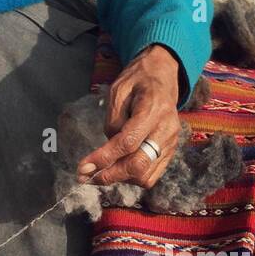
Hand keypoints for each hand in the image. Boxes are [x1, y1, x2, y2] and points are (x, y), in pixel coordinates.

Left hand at [75, 45, 182, 190]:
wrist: (162, 76)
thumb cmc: (137, 80)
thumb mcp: (118, 90)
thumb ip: (113, 120)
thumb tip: (108, 149)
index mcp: (154, 109)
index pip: (128, 142)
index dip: (104, 158)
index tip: (83, 167)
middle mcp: (166, 129)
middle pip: (138, 164)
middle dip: (110, 175)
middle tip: (86, 176)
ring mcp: (171, 142)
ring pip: (145, 175)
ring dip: (119, 178)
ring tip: (99, 171)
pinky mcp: (170, 151)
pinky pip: (151, 175)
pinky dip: (131, 177)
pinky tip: (116, 168)